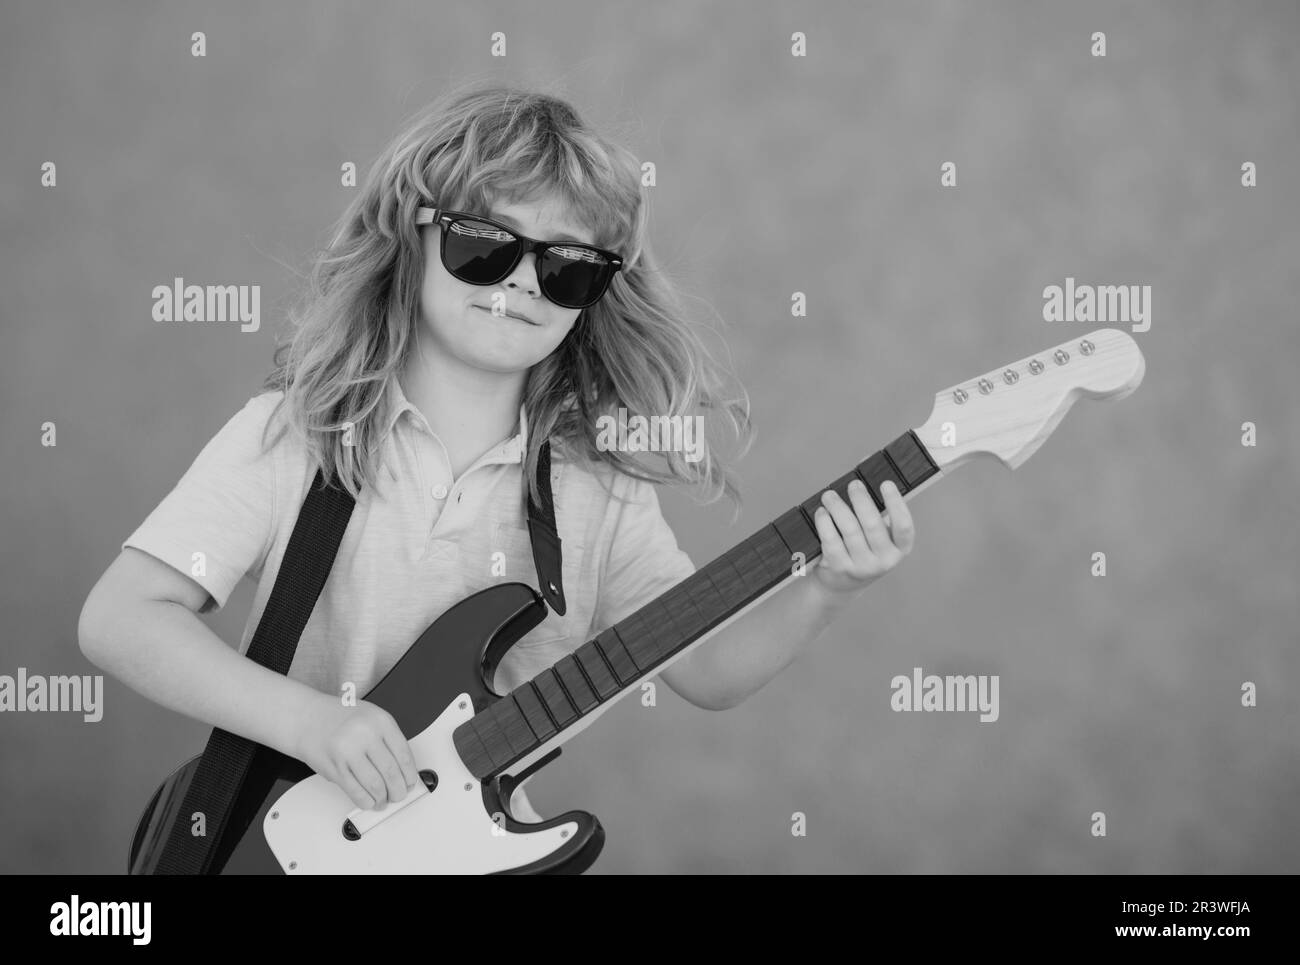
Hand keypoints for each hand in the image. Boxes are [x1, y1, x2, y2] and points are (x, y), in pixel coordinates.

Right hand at [293, 697, 420, 810]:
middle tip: (399, 795)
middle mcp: (365, 735)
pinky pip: (355, 792)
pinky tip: (370, 802)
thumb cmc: (341, 718)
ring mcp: (348, 752)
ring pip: (375, 785)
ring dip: (382, 799)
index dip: (410, 775)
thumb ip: (388, 740)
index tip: (411, 783)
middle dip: (398, 790)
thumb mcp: (372, 717)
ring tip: (384, 800)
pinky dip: (366, 801)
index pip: (404, 755)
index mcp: (381, 722)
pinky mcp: (334, 768)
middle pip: (391, 773)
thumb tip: (404, 770)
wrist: (307, 718)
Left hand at [809, 479, 914, 594]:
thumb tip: (868, 460)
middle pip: (872, 525)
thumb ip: (877, 504)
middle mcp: (884, 561)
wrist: (842, 583)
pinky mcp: (839, 568)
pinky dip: (825, 523)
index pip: (904, 527)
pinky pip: (831, 540)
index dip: (896, 504)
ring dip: (838, 507)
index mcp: (900, 549)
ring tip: (829, 495)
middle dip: (861, 500)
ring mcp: (861, 567)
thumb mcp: (877, 533)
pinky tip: (821, 512)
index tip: (886, 483)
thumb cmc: (863, 547)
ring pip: (849, 530)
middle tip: (854, 484)